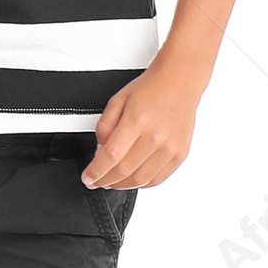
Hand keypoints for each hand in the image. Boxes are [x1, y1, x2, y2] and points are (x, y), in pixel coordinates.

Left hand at [82, 59, 202, 189]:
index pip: (111, 156)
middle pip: (124, 170)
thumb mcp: (117, 101)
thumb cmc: (149, 89)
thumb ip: (104, 127)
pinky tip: (131, 179)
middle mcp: (155, 136)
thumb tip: (100, 153)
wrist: (179, 82)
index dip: (96, 171)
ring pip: (140, 179)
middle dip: (105, 181)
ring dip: (122, 185)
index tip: (87, 178)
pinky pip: (157, 178)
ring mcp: (170, 147)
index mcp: (136, 121)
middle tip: (96, 181)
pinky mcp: (180, 154)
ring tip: (111, 182)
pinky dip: (141, 183)